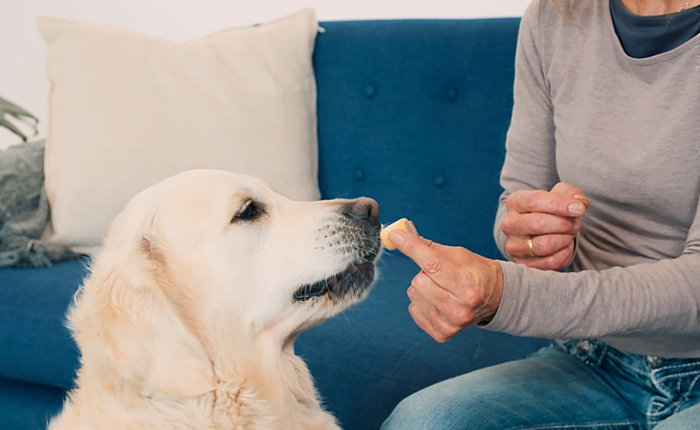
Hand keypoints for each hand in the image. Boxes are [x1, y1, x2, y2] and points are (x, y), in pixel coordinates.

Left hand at [389, 231, 503, 342]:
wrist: (495, 299)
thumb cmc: (475, 273)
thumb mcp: (459, 255)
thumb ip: (429, 247)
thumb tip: (399, 235)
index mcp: (467, 285)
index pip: (432, 263)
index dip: (411, 247)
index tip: (396, 236)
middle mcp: (460, 307)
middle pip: (418, 280)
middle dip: (424, 272)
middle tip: (440, 274)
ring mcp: (450, 323)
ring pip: (414, 294)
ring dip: (422, 287)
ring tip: (441, 288)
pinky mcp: (442, 333)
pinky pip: (414, 309)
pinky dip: (422, 302)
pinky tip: (438, 301)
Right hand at [500, 182, 588, 269]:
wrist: (539, 231)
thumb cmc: (550, 210)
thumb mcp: (560, 194)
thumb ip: (571, 194)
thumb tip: (580, 204)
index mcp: (514, 202)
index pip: (534, 201)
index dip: (560, 205)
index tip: (579, 208)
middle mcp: (509, 224)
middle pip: (537, 224)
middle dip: (564, 224)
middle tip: (575, 223)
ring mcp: (514, 246)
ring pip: (544, 245)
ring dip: (564, 239)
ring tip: (569, 234)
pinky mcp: (523, 264)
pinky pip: (550, 262)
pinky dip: (564, 254)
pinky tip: (564, 246)